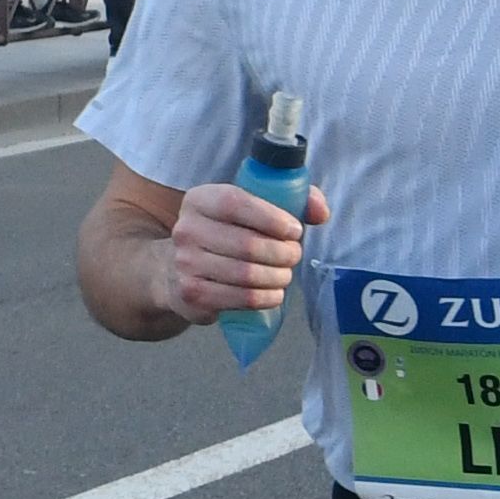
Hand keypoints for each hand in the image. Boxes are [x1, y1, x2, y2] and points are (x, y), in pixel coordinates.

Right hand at [161, 176, 319, 325]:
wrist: (179, 269)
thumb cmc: (227, 234)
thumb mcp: (251, 208)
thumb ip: (293, 200)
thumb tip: (321, 212)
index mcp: (199, 200)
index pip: (234, 203)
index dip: (271, 218)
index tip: (295, 231)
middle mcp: (186, 229)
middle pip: (247, 244)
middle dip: (282, 253)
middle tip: (294, 256)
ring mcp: (185, 263)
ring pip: (246, 274)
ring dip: (277, 277)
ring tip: (285, 274)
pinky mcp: (191, 293)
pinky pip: (241, 298)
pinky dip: (266, 297)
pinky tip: (274, 293)